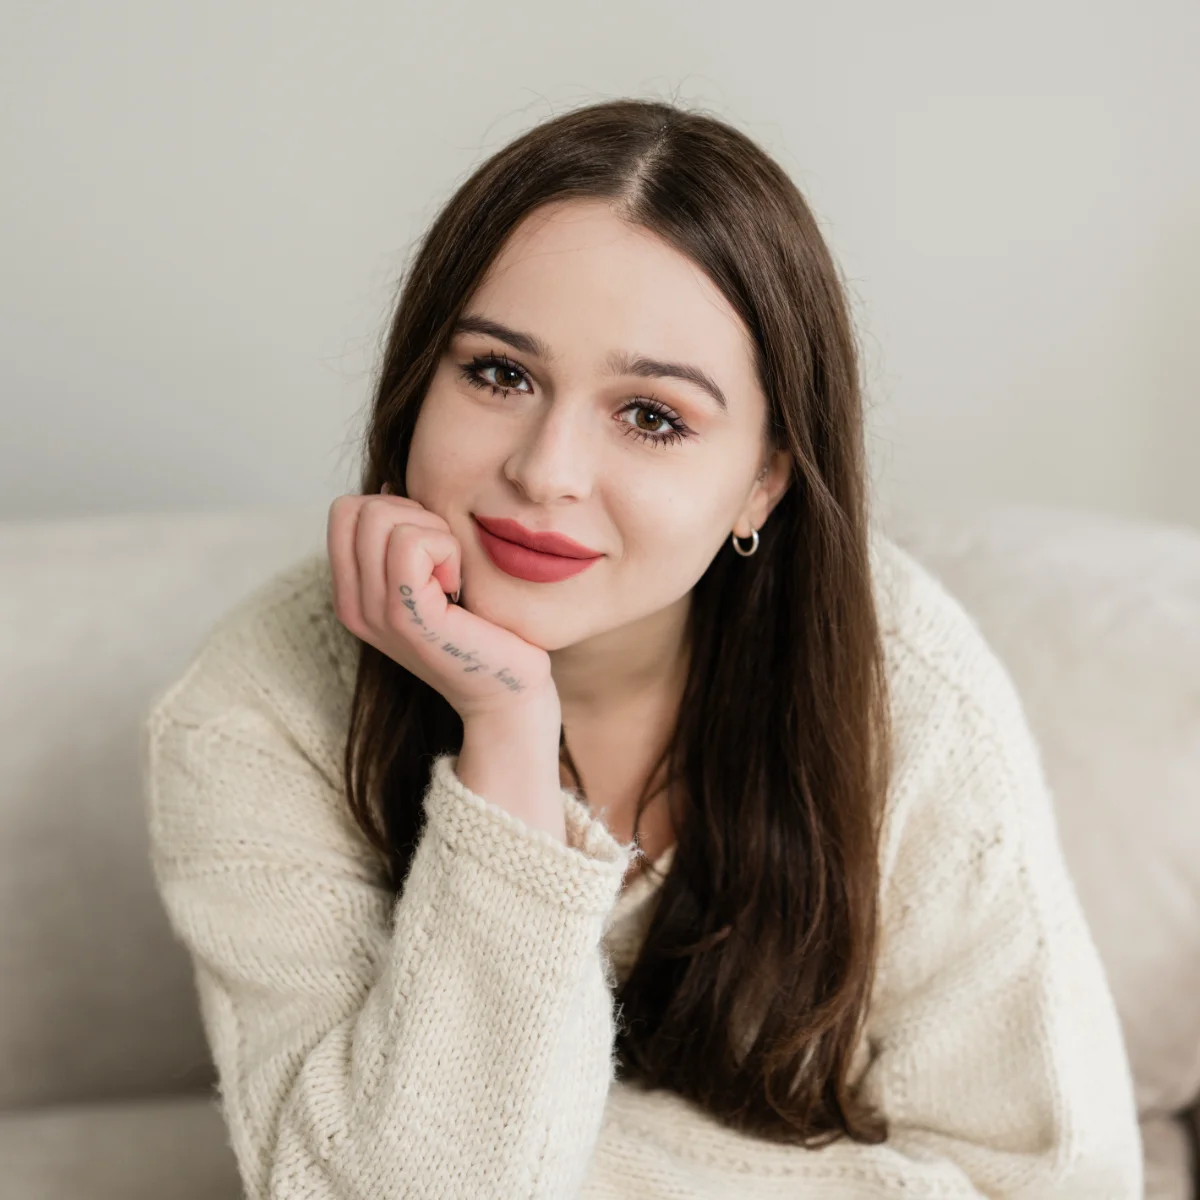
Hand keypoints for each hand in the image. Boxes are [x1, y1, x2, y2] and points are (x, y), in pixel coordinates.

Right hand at [327, 487, 560, 724]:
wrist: (506, 690)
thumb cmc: (480, 627)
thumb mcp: (429, 576)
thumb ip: (401, 538)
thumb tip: (388, 488)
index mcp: (352, 594)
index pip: (345, 511)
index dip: (395, 510)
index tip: (430, 548)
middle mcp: (352, 605)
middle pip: (359, 508)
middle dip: (413, 516)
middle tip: (444, 561)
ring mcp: (374, 613)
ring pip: (381, 516)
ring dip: (433, 532)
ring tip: (451, 576)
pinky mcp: (406, 616)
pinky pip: (411, 542)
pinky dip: (444, 548)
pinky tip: (458, 587)